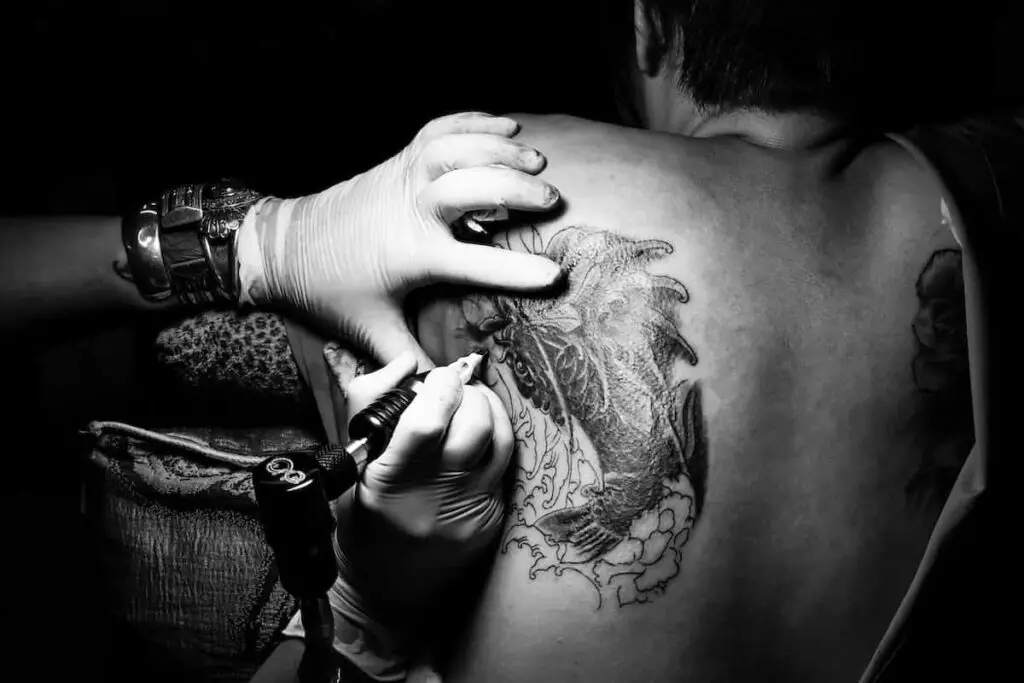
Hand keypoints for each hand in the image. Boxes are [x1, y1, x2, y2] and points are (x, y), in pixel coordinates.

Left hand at [244, 112, 562, 366]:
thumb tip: (455, 384)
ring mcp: (403, 177)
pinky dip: (474, 121)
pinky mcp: (398, 160)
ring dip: (498, 149)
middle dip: (514, 189)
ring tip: (535, 161)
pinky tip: (505, 125)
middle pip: (468, 186)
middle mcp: (410, 210)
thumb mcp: (372, 331)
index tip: (554, 276)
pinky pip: (438, 129)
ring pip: (455, 148)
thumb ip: (412, 359)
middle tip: (551, 199)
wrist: (286, 248)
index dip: (516, 271)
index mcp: (411, 255)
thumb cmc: (332, 292)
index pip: (474, 263)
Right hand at [318, 345, 512, 678]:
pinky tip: (479, 437)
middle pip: (475, 425)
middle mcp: (436, 498)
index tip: (436, 377)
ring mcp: (470, 512)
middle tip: (454, 390)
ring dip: (490, 410)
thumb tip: (406, 364)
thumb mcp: (350, 466)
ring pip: (500, 441)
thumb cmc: (362, 522)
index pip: (427, 422)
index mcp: (390, 483)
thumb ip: (368, 404)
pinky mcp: (492, 520)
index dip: (439, 387)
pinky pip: (503, 467)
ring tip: (472, 403)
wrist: (386, 592)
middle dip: (468, 394)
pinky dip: (493, 441)